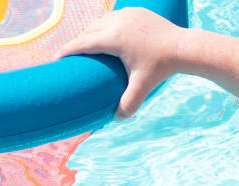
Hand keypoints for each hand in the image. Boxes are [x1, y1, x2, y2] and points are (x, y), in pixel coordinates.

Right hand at [60, 8, 185, 118]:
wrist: (182, 46)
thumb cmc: (161, 67)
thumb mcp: (143, 87)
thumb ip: (128, 105)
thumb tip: (116, 120)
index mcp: (113, 38)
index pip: (83, 43)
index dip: (67, 50)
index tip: (57, 58)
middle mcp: (116, 22)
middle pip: (89, 31)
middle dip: (78, 42)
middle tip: (71, 56)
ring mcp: (126, 14)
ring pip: (100, 22)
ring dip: (91, 32)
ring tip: (86, 46)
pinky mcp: (135, 11)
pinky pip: (113, 17)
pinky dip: (105, 25)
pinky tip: (105, 33)